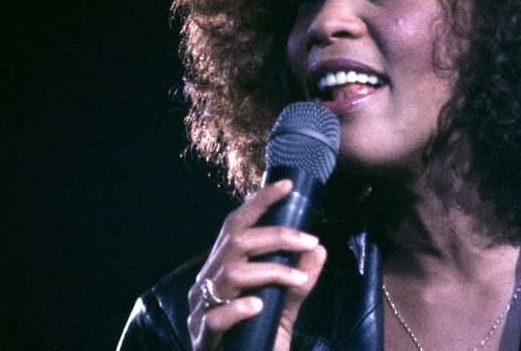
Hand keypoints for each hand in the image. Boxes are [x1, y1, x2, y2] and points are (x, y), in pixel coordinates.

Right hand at [187, 179, 327, 350]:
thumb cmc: (259, 337)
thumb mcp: (284, 306)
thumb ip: (299, 280)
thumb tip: (319, 249)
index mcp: (221, 268)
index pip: (236, 225)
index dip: (259, 203)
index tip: (287, 185)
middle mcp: (207, 283)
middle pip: (235, 242)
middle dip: (276, 235)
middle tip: (309, 239)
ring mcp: (201, 309)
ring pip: (231, 275)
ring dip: (271, 272)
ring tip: (299, 279)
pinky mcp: (203, 338)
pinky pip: (216, 316)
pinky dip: (238, 308)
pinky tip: (258, 306)